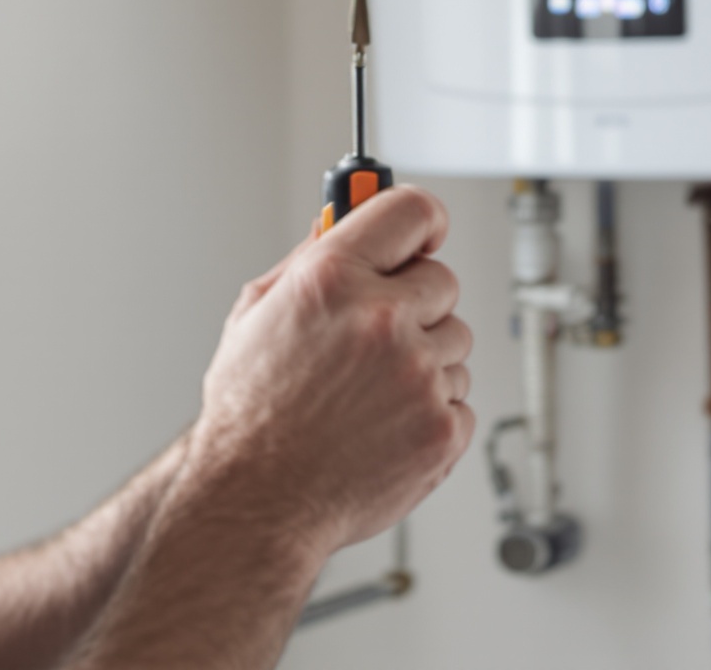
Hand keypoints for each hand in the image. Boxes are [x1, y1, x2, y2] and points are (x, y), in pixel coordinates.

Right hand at [178, 186, 474, 555]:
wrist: (255, 500)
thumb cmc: (250, 414)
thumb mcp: (256, 315)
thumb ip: (308, 260)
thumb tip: (340, 221)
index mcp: (332, 279)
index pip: (412, 210)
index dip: (424, 220)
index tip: (425, 234)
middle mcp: (381, 320)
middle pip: (443, 280)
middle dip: (415, 303)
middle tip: (375, 336)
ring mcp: (418, 376)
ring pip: (456, 343)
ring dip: (425, 361)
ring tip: (368, 393)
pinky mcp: (442, 427)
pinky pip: (461, 398)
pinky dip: (431, 412)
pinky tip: (384, 425)